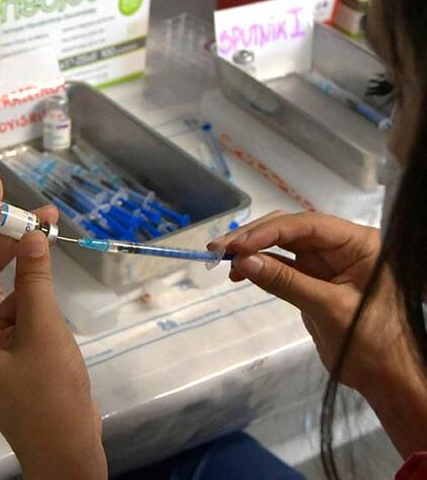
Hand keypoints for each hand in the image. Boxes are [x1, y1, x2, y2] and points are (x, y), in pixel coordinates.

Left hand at [0, 175, 105, 478]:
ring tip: (51, 235)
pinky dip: (29, 295)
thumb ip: (36, 279)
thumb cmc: (52, 398)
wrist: (65, 454)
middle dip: (11, 241)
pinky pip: (9, 313)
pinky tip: (48, 285)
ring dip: (24, 267)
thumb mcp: (45, 330)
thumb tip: (32, 235)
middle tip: (43, 211)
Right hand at [209, 211, 426, 457]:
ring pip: (280, 243)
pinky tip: (237, 274)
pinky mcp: (313, 278)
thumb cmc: (369, 341)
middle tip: (217, 249)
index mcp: (358, 243)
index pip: (307, 224)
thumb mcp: (327, 308)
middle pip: (290, 228)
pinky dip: (258, 266)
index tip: (236, 245)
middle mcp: (341, 245)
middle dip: (253, 237)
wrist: (386, 377)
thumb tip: (241, 261)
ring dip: (250, 250)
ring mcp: (326, 261)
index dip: (269, 231)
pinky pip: (281, 263)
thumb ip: (285, 281)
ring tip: (219, 259)